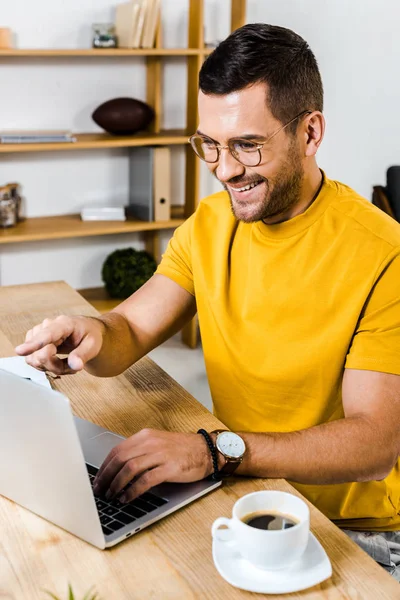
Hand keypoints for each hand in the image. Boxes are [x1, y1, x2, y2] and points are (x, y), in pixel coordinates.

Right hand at [14, 315, 104, 374]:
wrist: (86, 332)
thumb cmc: (90, 336)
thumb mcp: (93, 345)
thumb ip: (83, 355)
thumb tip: (75, 365)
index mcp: (64, 323)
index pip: (47, 334)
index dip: (34, 343)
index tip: (20, 351)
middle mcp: (48, 326)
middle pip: (40, 353)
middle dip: (56, 366)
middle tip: (74, 365)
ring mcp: (39, 333)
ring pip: (35, 359)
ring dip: (52, 366)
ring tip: (68, 362)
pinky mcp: (34, 341)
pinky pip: (33, 360)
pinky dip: (47, 365)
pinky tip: (59, 361)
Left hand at [93, 428, 212, 501]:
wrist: (207, 450)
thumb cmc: (183, 449)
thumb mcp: (158, 444)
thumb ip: (140, 451)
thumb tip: (119, 468)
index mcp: (145, 436)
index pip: (117, 450)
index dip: (104, 466)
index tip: (97, 479)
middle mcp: (150, 442)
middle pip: (120, 459)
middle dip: (106, 477)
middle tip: (99, 490)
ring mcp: (160, 454)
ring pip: (129, 468)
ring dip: (116, 484)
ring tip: (111, 496)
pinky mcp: (169, 468)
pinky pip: (145, 480)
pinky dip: (132, 490)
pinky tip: (127, 498)